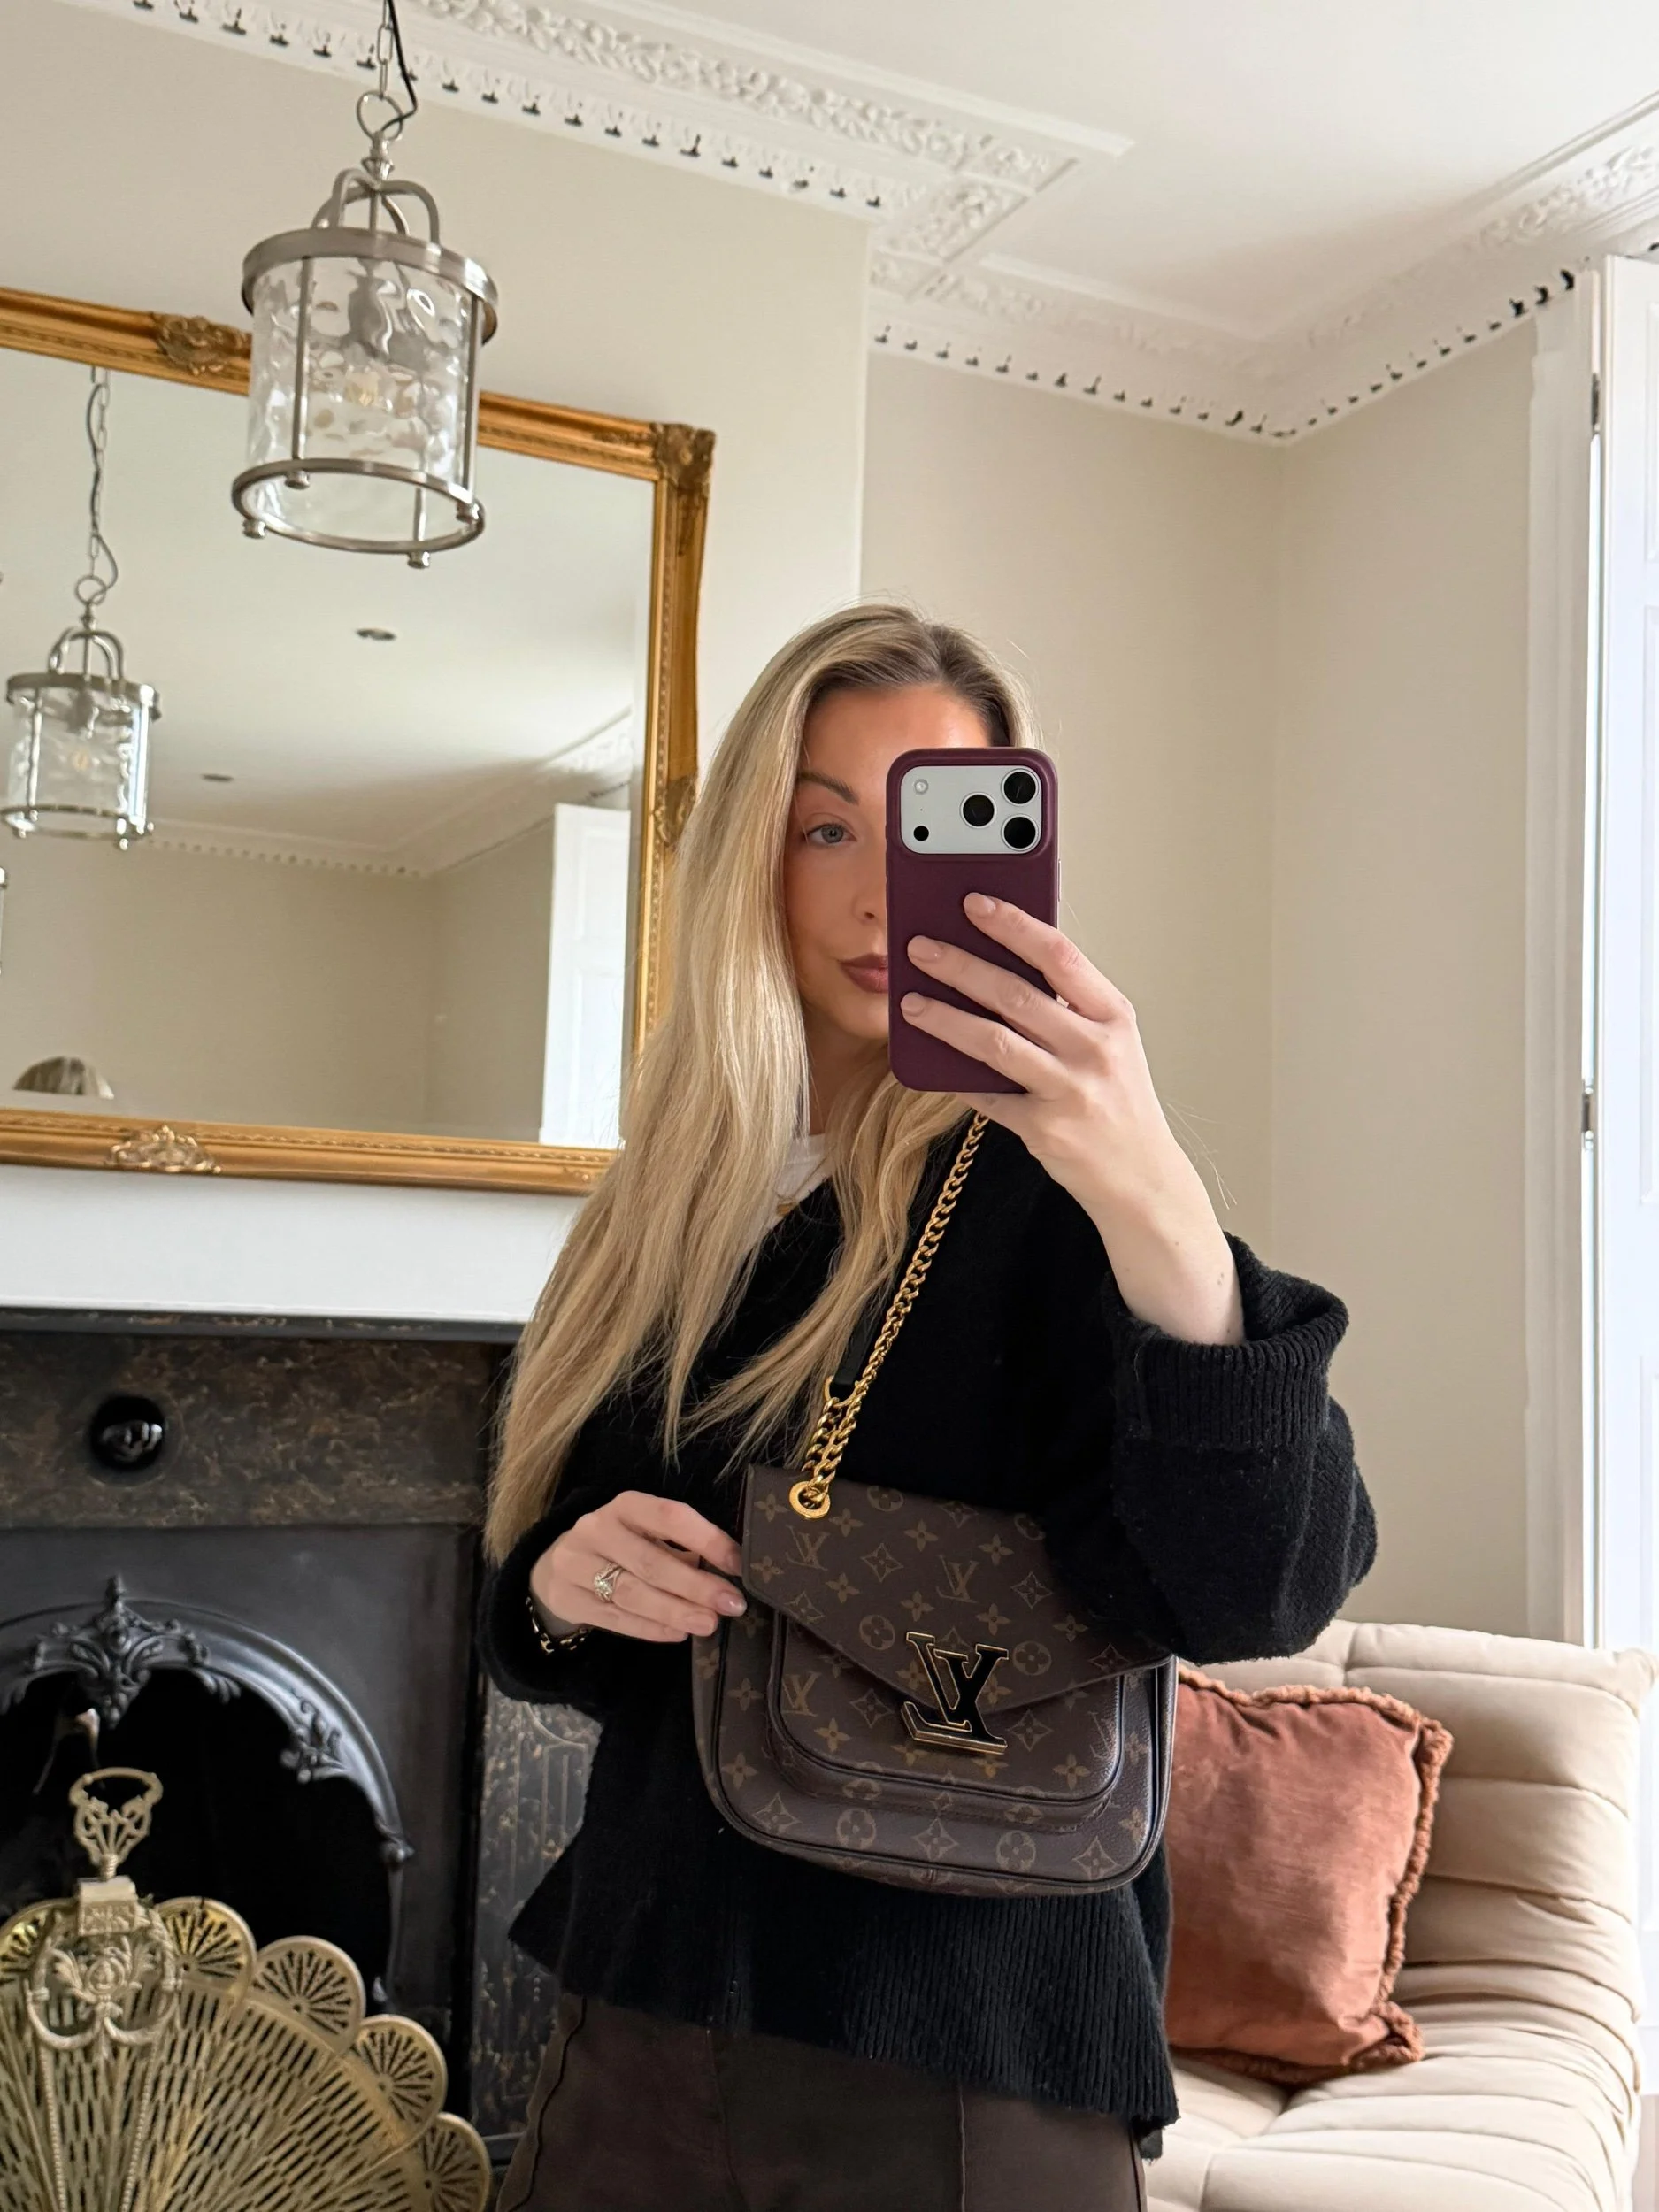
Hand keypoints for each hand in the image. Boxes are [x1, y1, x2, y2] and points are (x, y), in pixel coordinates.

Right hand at [530, 1492, 746, 1642]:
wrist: (558, 1565)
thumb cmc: (620, 1546)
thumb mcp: (646, 1534)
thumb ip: (681, 1549)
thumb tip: (727, 1575)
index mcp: (626, 1505)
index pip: (670, 1517)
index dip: (707, 1540)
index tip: (738, 1565)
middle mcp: (597, 1529)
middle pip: (652, 1562)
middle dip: (696, 1586)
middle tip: (731, 1605)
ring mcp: (577, 1565)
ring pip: (632, 1594)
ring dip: (675, 1611)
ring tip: (708, 1624)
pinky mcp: (567, 1598)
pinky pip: (615, 1618)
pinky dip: (650, 1629)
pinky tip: (677, 1633)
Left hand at [901, 894, 1242, 1345]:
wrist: (1142, 1178)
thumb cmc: (1118, 1101)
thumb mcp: (1110, 1044)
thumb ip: (1066, 1006)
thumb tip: (995, 964)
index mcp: (1113, 1017)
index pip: (1059, 955)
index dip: (1013, 925)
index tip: (974, 903)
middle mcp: (1095, 1050)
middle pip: (1015, 994)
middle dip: (959, 965)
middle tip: (918, 947)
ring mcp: (1070, 1091)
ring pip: (993, 1042)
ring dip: (944, 1018)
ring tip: (910, 1003)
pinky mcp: (1044, 1129)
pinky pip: (986, 1095)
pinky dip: (955, 1076)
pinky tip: (927, 1060)